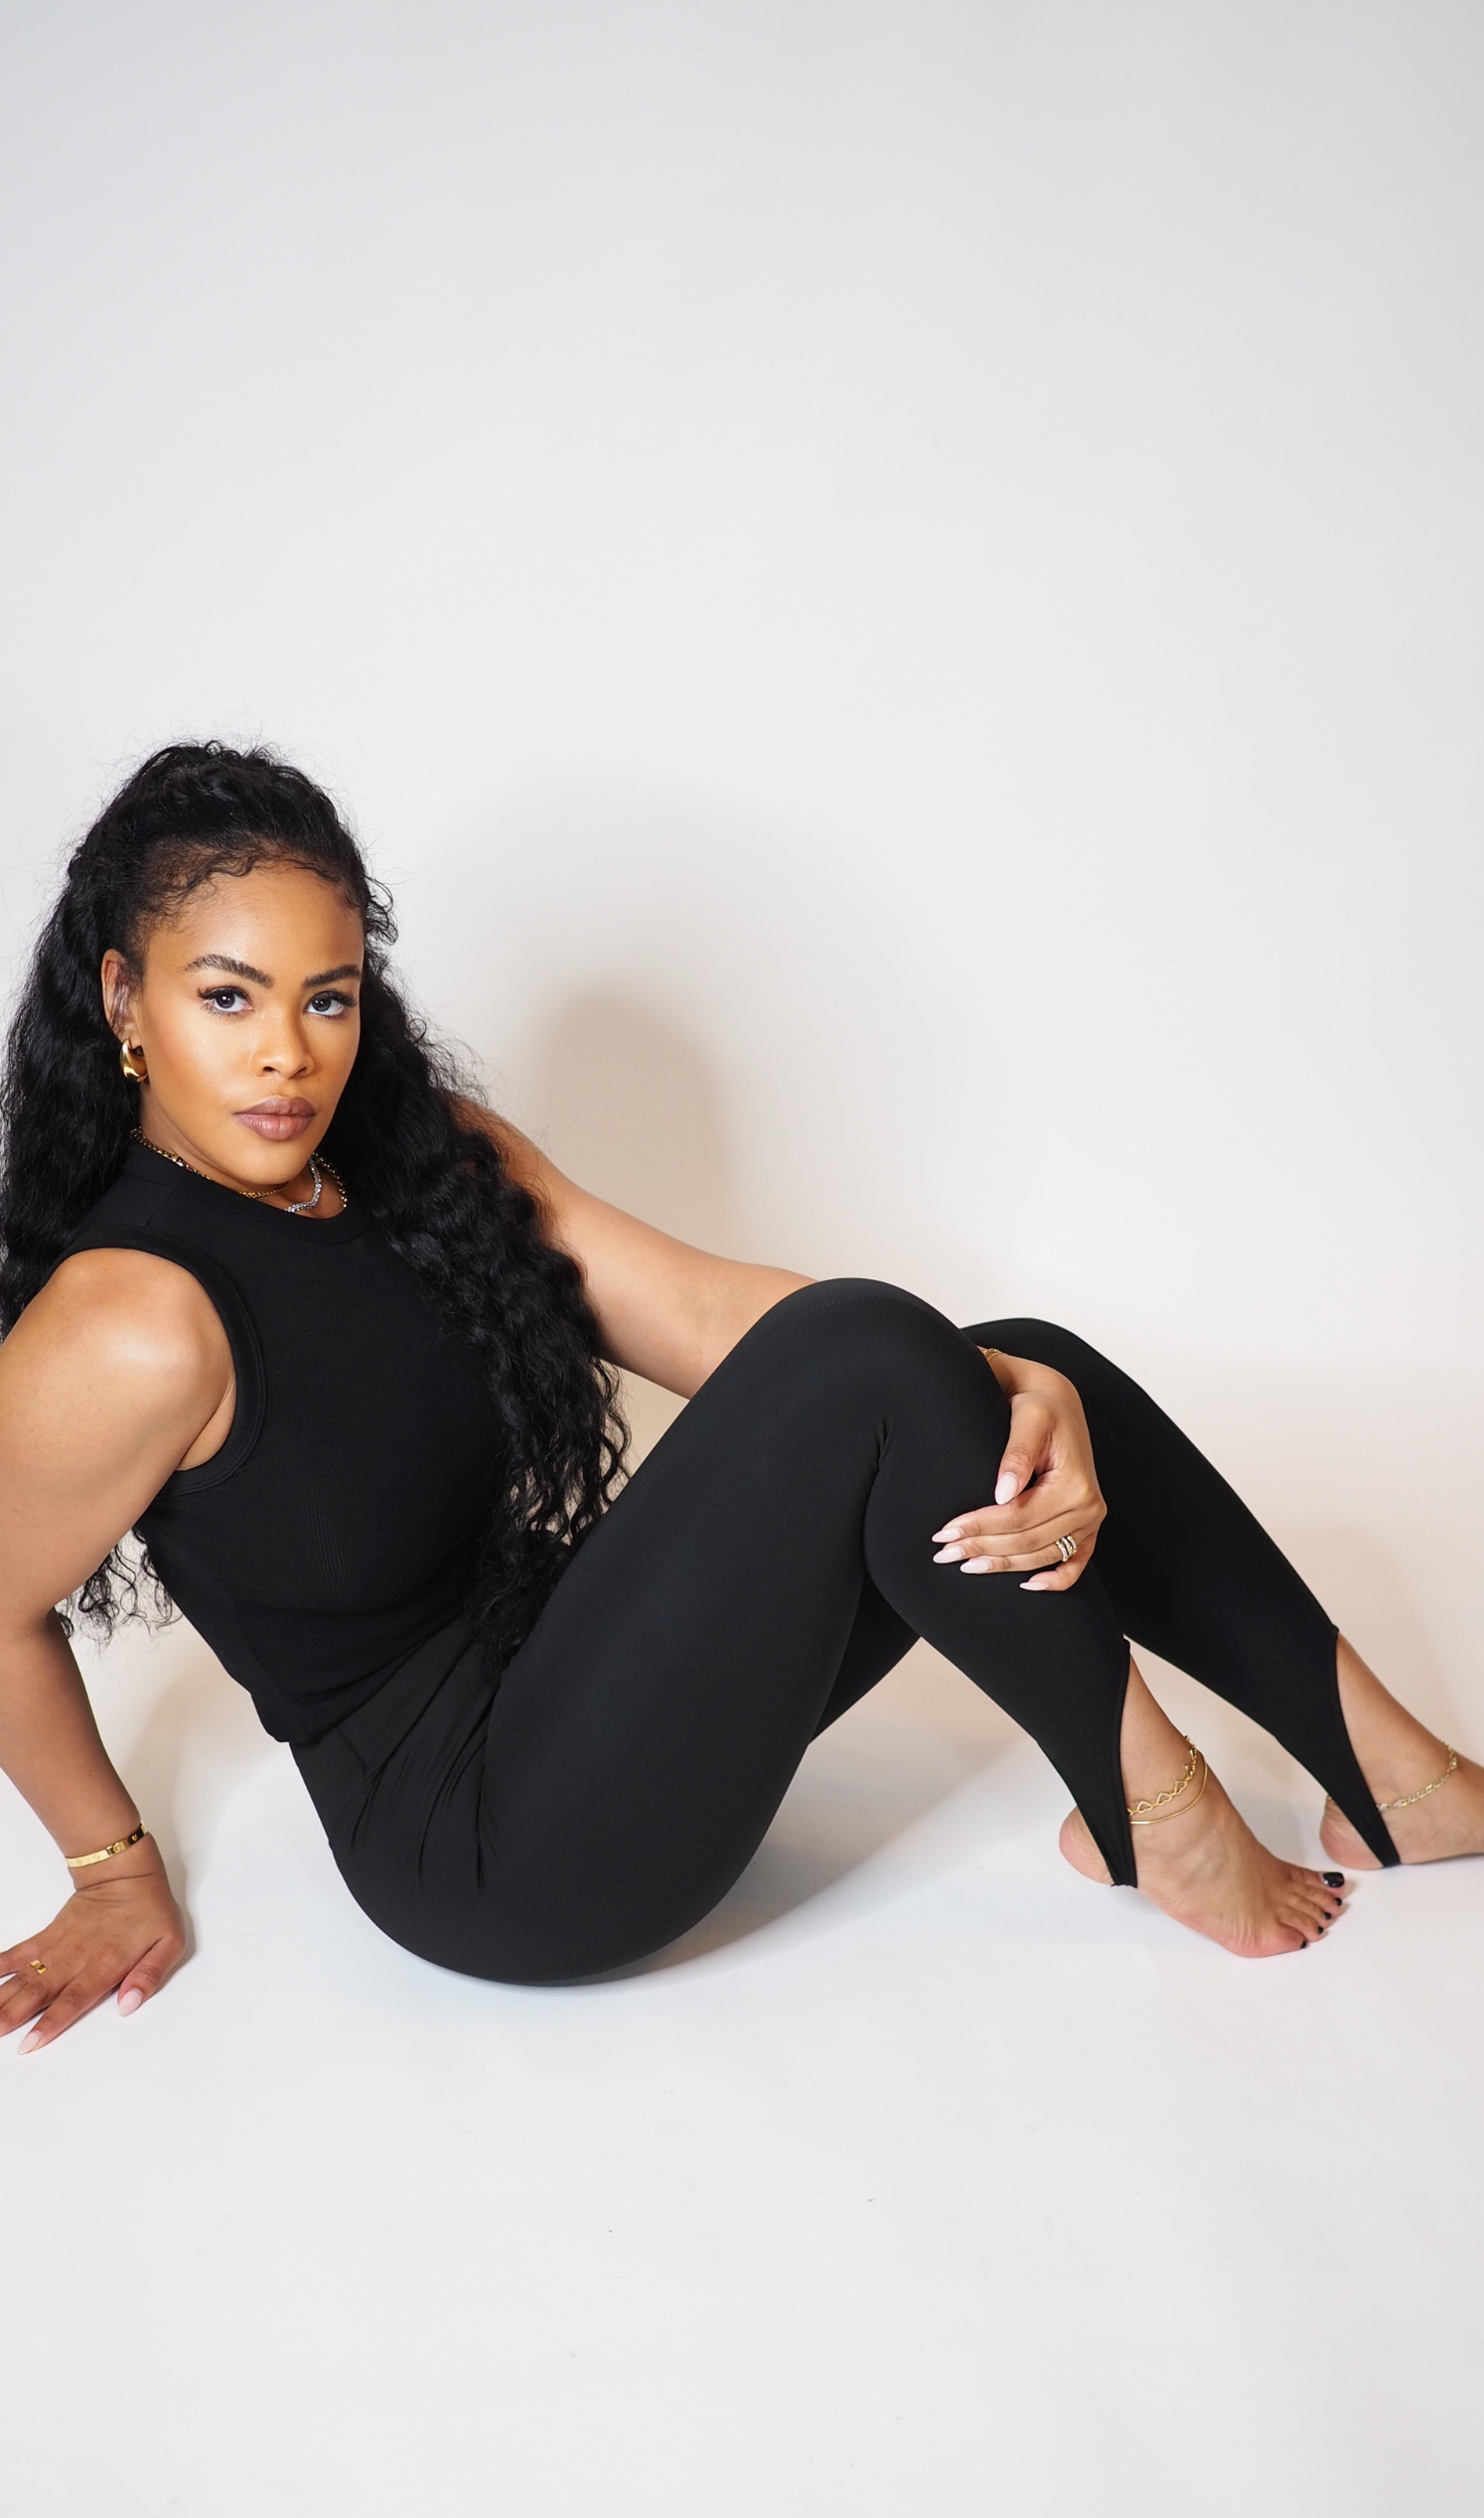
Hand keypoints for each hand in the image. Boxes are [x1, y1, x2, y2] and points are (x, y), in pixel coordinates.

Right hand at [0, 1842, 186, 2053]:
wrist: (124, 1871)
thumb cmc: (150, 1909)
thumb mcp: (169, 1943)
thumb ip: (149, 1976)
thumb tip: (129, 2004)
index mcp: (105, 1965)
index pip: (73, 1999)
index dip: (50, 2022)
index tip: (29, 2043)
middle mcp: (76, 1959)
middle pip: (39, 1992)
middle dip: (13, 2015)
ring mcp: (58, 1947)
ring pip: (24, 1977)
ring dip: (2, 1997)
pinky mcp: (48, 1936)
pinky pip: (20, 1953)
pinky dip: (0, 1966)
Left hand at [931, 1350, 1105, 1589]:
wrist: (1057, 1403)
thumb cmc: (1038, 1407)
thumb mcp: (1027, 1419)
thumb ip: (1016, 1454)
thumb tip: (1002, 1493)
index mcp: (1075, 1484)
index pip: (1018, 1517)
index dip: (979, 1527)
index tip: (944, 1532)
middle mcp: (1089, 1507)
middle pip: (1027, 1541)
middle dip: (982, 1548)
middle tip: (944, 1553)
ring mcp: (1091, 1521)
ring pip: (1042, 1556)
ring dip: (1004, 1565)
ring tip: (966, 1565)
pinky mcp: (1087, 1527)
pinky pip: (1076, 1563)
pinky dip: (1056, 1580)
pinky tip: (1027, 1587)